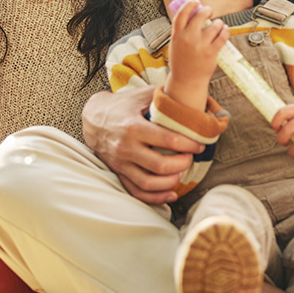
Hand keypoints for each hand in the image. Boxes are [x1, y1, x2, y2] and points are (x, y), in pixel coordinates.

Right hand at [82, 86, 203, 203]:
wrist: (93, 118)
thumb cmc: (122, 105)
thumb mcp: (142, 95)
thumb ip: (166, 96)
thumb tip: (194, 97)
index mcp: (134, 127)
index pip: (168, 140)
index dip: (189, 144)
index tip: (200, 144)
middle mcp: (126, 147)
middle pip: (160, 165)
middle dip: (182, 163)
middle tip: (191, 157)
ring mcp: (121, 163)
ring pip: (149, 182)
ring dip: (171, 181)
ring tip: (182, 172)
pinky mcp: (119, 172)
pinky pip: (137, 191)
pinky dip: (155, 197)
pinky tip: (171, 194)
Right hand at [165, 0, 227, 108]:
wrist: (186, 80)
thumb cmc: (181, 60)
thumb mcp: (175, 43)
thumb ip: (182, 30)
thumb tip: (192, 12)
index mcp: (177, 35)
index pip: (182, 13)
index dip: (189, 4)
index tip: (196, 1)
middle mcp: (188, 38)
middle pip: (200, 15)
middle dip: (207, 10)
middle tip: (209, 11)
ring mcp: (200, 45)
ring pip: (214, 25)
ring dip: (218, 22)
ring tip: (218, 25)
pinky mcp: (211, 52)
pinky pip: (222, 36)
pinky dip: (225, 30)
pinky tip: (225, 29)